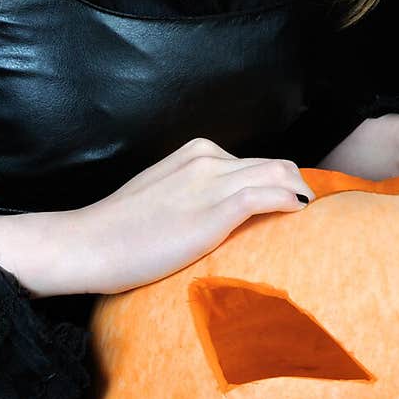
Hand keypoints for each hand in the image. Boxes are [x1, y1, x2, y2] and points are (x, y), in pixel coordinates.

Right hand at [0, 137, 315, 296]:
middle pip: (275, 164)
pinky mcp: (211, 210)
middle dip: (297, 187)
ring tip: (312, 220)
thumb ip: (191, 197)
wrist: (86, 244)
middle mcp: (206, 159)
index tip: (290, 206)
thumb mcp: (160, 198)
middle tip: (309, 217)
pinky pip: (266, 195)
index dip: (279, 183)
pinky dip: (289, 201)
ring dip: (300, 194)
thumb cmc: (117, 232)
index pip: (254, 162)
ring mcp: (209, 182)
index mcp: (195, 154)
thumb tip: (216, 219)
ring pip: (277, 174)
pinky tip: (299, 214)